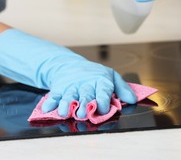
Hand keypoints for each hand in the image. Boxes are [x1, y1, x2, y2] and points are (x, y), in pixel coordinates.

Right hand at [0, 29, 136, 118]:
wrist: (72, 66)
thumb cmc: (96, 75)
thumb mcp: (112, 77)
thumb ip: (123, 89)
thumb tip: (133, 100)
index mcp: (101, 81)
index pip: (103, 91)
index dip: (103, 100)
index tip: (102, 109)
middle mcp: (86, 85)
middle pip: (85, 96)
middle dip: (84, 105)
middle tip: (83, 114)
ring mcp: (71, 87)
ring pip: (69, 97)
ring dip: (66, 105)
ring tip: (65, 112)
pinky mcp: (59, 90)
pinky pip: (54, 96)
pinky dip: (50, 102)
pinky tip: (48, 108)